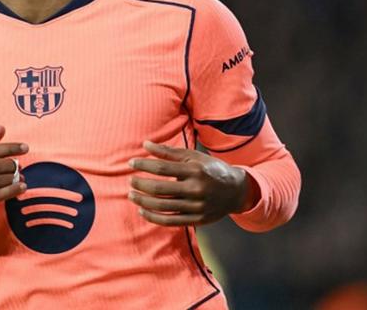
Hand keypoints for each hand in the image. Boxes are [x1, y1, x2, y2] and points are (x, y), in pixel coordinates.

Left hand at [128, 140, 258, 226]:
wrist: (236, 190)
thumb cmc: (210, 169)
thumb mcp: (193, 157)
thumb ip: (169, 152)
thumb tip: (145, 144)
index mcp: (195, 170)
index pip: (162, 168)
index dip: (144, 165)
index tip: (131, 163)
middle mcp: (196, 189)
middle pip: (160, 189)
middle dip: (140, 184)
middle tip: (130, 181)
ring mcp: (197, 207)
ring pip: (163, 206)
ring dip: (143, 201)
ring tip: (131, 195)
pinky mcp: (197, 220)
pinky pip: (170, 221)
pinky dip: (153, 217)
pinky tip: (142, 210)